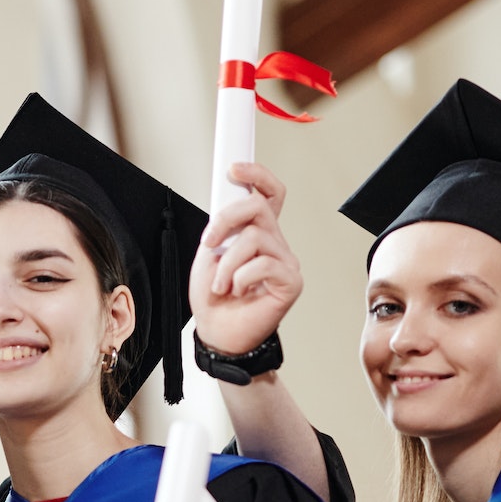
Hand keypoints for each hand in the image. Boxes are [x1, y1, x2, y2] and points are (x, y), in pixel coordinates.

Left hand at [188, 163, 302, 357]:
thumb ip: (221, 229)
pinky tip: (239, 291)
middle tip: (210, 241)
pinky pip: (263, 265)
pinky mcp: (291, 281)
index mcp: (256, 232)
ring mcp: (285, 260)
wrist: (218, 333)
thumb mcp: (209, 254)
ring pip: (254, 239)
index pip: (268, 195)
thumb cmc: (214, 298)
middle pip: (258, 207)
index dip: (257, 176)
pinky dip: (240, 278)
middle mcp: (274, 242)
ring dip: (227, 263)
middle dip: (227, 219)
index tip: (234, 169)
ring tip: (222, 284)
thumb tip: (226, 207)